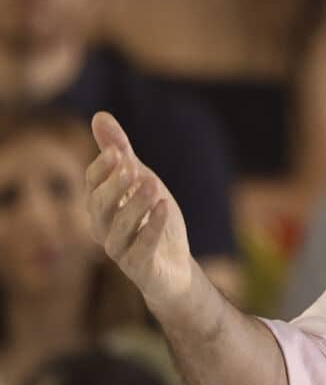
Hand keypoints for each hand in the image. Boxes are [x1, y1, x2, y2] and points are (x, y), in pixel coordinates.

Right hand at [86, 112, 195, 306]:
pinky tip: (165, 207)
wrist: (174, 268)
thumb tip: (99, 115)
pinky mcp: (140, 269)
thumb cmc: (152, 221)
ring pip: (119, 228)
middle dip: (114, 185)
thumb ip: (121, 152)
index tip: (117, 151)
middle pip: (100, 206)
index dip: (102, 169)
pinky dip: (152, 228)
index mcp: (102, 208)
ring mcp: (120, 251)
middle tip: (131, 166)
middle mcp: (104, 230)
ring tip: (153, 183)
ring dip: (136, 204)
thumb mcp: (142, 181)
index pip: (92, 186)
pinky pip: (141, 249)